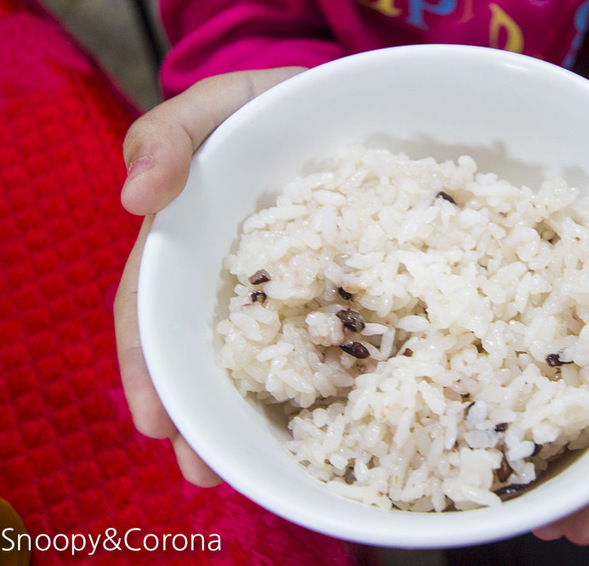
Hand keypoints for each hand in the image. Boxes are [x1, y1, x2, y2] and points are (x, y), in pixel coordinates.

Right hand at [114, 67, 305, 486]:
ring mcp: (283, 290)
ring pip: (260, 361)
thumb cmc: (263, 105)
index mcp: (187, 249)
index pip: (151, 317)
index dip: (147, 371)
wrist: (334, 102)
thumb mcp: (212, 107)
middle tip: (206, 471)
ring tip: (254, 467)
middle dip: (198, 417)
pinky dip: (321, 380)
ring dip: (250, 416)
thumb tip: (136, 197)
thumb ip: (169, 137)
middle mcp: (228, 281)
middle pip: (200, 356)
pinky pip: (325, 339)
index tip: (156, 422)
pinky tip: (333, 415)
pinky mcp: (335, 289)